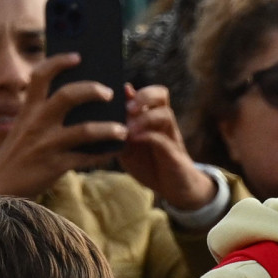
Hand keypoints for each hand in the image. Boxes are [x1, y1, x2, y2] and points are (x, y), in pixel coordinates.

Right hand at [0, 53, 126, 198]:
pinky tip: (116, 150)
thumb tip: (82, 99)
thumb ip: (45, 113)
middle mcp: (37, 123)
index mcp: (29, 109)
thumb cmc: (20, 154)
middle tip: (109, 92)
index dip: (58, 62)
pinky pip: (87, 158)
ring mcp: (46, 144)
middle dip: (92, 90)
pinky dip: (105, 154)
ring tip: (122, 129)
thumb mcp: (26, 128)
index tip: (77, 56)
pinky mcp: (56, 165)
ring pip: (84, 131)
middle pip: (68, 96)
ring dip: (108, 129)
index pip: (40, 75)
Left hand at [119, 84, 214, 210]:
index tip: (113, 94)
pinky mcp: (173, 153)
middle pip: (161, 94)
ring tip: (128, 128)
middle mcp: (163, 122)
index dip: (132, 90)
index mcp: (152, 117)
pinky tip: (134, 139)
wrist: (173, 188)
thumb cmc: (149, 164)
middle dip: (143, 96)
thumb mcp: (127, 147)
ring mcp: (170, 136)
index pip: (148, 92)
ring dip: (145, 118)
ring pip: (165, 113)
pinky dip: (148, 136)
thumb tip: (103, 115)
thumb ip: (118, 130)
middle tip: (128, 107)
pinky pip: (163, 139)